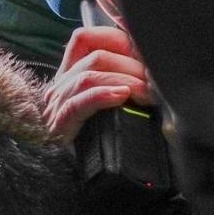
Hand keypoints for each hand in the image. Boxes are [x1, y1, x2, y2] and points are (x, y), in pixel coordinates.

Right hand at [43, 26, 155, 144]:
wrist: (65, 176)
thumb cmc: (98, 141)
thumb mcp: (112, 106)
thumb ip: (124, 83)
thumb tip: (152, 69)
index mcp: (70, 75)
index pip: (85, 38)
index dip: (117, 38)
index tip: (145, 52)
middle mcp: (60, 85)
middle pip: (95, 56)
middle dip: (133, 66)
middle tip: (157, 83)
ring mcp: (57, 104)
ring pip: (89, 75)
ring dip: (125, 80)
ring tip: (146, 94)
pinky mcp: (58, 124)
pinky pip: (79, 102)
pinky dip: (103, 96)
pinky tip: (122, 97)